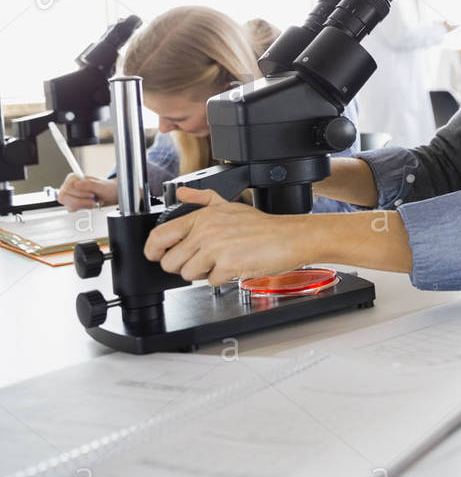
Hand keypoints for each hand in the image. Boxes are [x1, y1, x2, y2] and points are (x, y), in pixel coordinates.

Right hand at [58, 175, 116, 210]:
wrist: (110, 195)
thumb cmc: (105, 188)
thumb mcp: (101, 185)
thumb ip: (90, 184)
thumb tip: (77, 184)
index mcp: (74, 178)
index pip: (68, 187)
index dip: (79, 193)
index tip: (92, 195)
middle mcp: (69, 187)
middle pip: (65, 196)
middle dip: (81, 201)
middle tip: (93, 200)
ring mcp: (69, 196)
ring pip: (68, 204)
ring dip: (83, 205)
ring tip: (92, 202)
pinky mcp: (71, 204)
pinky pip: (72, 209)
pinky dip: (82, 209)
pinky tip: (89, 205)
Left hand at [143, 187, 310, 285]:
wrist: (291, 237)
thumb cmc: (264, 226)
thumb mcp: (230, 205)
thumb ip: (203, 198)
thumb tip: (182, 193)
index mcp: (203, 217)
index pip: (160, 235)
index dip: (152, 250)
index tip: (156, 256)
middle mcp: (206, 231)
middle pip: (171, 262)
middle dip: (184, 266)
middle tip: (202, 261)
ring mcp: (216, 248)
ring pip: (188, 275)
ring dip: (203, 274)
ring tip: (221, 263)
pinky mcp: (228, 265)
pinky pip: (211, 283)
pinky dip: (223, 279)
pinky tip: (234, 267)